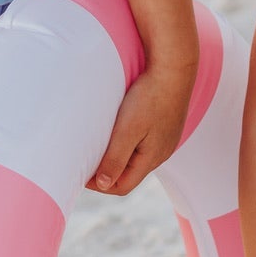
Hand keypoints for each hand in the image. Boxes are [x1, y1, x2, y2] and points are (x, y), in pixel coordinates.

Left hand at [88, 60, 195, 196]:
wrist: (174, 70)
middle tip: (86, 161)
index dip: (100, 185)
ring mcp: (164, 140)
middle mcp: (161, 154)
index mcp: (151, 159)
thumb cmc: (150, 97)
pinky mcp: (164, 127)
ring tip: (99, 146)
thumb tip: (103, 185)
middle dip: (107, 172)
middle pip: (130, 175)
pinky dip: (127, 145)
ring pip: (136, 159)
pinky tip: (119, 131)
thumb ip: (115, 158)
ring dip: (117, 157)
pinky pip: (143, 144)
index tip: (81, 173)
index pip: (123, 186)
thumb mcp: (127, 130)